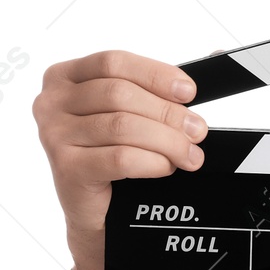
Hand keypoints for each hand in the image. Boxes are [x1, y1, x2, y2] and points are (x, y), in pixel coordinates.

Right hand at [33, 50, 207, 269]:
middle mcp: (52, 103)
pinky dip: (152, 162)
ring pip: (123, 126)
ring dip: (167, 141)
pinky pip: (120, 158)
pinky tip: (166, 168)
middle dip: (169, 114)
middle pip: (120, 94)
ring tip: (189, 154)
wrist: (100, 213)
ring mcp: (53, 136)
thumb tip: (217, 56)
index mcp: (65, 77)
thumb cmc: (115, 156)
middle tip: (197, 131)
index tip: (188, 92)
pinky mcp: (66, 168)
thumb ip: (160, 87)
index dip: (156, 74)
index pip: (113, 62)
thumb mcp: (135, 112)